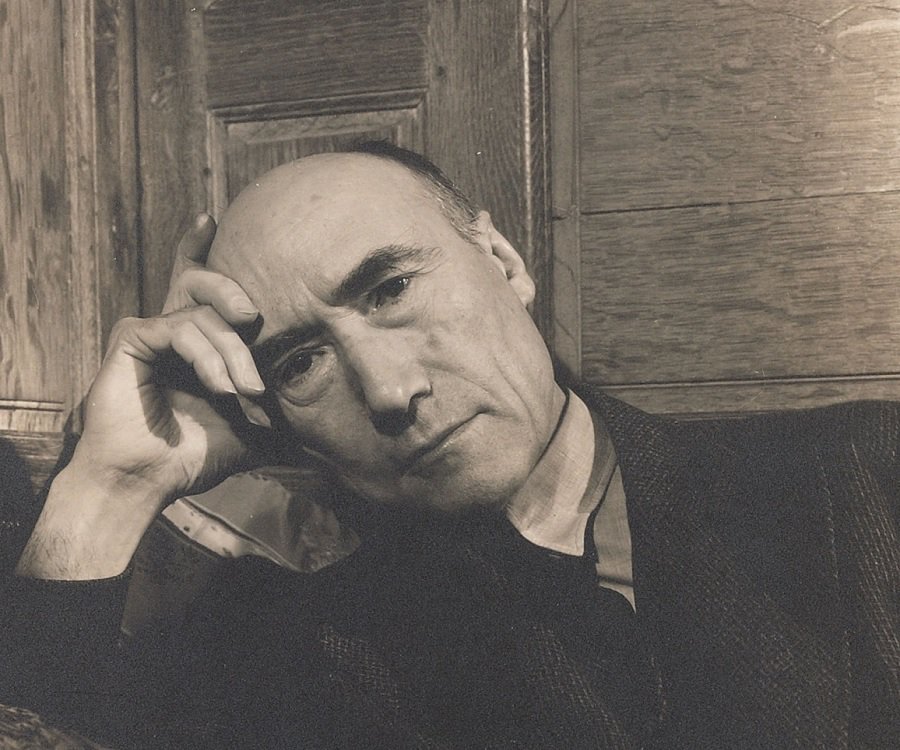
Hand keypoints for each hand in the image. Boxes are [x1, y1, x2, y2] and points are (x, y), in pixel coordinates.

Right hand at [17, 215, 266, 577]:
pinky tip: (222, 387)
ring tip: (246, 389)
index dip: (199, 247)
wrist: (149, 481)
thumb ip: (284, 421)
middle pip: (201, 279)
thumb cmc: (195, 455)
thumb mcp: (253, 431)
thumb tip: (328, 435)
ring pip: (203, 312)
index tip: (211, 215)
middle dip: (233, 292)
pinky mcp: (132, 339)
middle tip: (255, 318)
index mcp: (195, 341)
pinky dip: (208, 358)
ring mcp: (149, 331)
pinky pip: (180, 329)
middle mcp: (171, 328)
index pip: (198, 283)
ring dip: (233, 353)